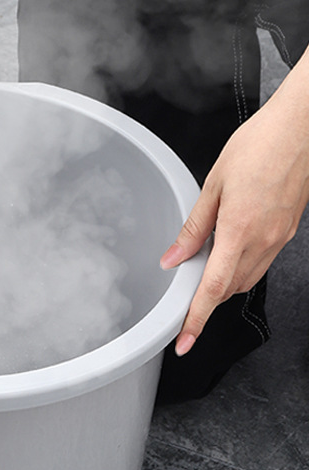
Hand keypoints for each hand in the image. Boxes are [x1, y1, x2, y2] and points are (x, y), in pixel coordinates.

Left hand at [160, 48, 308, 355]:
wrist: (303, 127)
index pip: (212, 289)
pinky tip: (225, 254)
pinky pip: (259, 262)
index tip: (184, 342)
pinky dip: (239, 268)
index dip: (195, 320)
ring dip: (221, 285)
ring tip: (199, 277)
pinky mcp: (287, 230)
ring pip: (246, 279)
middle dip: (205, 302)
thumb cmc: (259, 146)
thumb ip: (193, 229)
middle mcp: (264, 242)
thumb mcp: (214, 185)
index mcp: (240, 232)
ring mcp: (279, 238)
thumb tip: (173, 259)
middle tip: (182, 303)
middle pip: (228, 289)